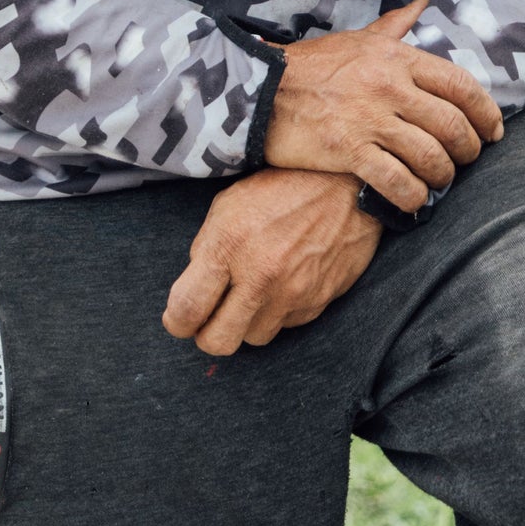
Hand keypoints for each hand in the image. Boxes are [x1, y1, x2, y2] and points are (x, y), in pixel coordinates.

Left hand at [161, 169, 381, 353]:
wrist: (348, 184)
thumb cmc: (283, 184)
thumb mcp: (231, 201)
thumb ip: (208, 246)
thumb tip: (196, 285)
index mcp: (230, 242)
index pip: (187, 308)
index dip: (176, 320)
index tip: (178, 316)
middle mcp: (260, 275)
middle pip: (217, 342)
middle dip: (206, 335)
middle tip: (209, 316)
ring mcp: (291, 293)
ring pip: (253, 338)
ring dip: (246, 322)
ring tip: (253, 289)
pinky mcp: (316, 303)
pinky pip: (285, 325)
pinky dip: (277, 312)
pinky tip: (282, 281)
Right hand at [264, 0, 503, 213]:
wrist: (262, 90)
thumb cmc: (314, 65)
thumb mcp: (358, 38)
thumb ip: (394, 26)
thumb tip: (422, 6)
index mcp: (397, 57)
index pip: (460, 84)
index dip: (486, 112)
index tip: (494, 131)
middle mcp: (390, 86)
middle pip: (452, 124)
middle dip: (468, 150)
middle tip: (466, 161)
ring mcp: (370, 119)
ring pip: (430, 156)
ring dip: (442, 176)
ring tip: (438, 182)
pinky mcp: (349, 150)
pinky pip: (397, 182)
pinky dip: (412, 198)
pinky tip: (412, 201)